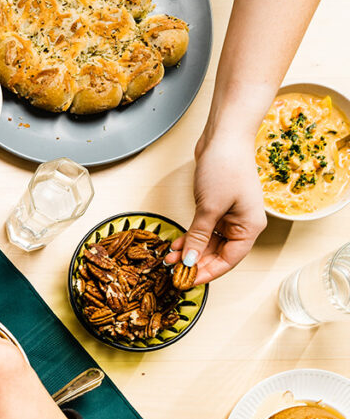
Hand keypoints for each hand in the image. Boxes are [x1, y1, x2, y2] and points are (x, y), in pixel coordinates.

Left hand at [165, 131, 267, 284]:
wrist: (224, 136)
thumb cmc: (225, 168)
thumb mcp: (210, 208)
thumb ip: (199, 237)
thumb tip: (189, 261)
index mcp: (249, 227)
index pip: (228, 261)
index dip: (207, 273)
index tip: (186, 281)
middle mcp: (242, 224)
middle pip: (218, 254)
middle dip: (194, 262)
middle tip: (172, 270)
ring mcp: (229, 216)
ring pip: (208, 243)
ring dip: (188, 251)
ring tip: (168, 258)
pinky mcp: (216, 207)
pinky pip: (203, 231)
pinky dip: (189, 238)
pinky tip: (174, 244)